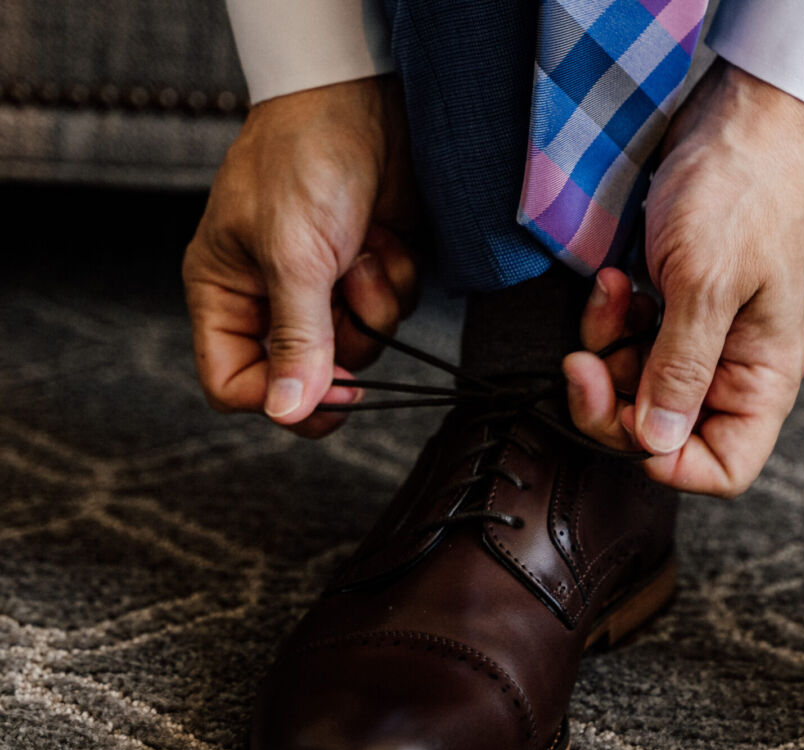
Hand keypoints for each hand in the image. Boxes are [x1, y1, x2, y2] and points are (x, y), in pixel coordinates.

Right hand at [182, 76, 419, 437]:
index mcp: (226, 295)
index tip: (327, 395)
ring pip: (362, 343)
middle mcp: (273, 297)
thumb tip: (287, 412)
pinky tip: (384, 239)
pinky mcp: (371, 272)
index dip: (277, 399)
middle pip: (311, 372)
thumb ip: (296, 340)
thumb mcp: (293, 258)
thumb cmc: (302, 163)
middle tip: (348, 298)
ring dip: (374, 302)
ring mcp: (326, 286)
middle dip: (343, 341)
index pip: (233, 382)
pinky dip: (397, 278)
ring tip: (362, 250)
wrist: (360, 103)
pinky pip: (394, 311)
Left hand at [563, 61, 803, 496]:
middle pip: (663, 432)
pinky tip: (613, 280)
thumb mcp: (707, 284)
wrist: (741, 118)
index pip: (723, 467)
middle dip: (614, 401)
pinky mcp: (671, 306)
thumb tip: (654, 442)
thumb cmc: (745, 192)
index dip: (671, 464)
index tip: (629, 426)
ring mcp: (700, 337)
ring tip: (610, 294)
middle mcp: (732, 368)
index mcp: (762, 378)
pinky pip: (628, 342)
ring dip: (607, 349)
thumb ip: (678, 369)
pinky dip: (611, 319)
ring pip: (634, 386)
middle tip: (584, 362)